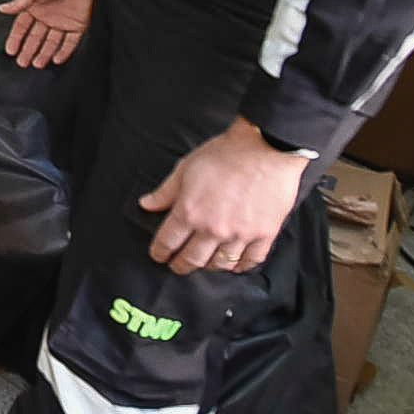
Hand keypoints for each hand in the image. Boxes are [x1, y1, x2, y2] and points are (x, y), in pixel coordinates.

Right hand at [0, 0, 93, 66]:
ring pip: (51, 42)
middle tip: (22, 62)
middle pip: (36, 37)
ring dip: (44, 54)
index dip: (16, 39)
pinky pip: (70, 42)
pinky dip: (64, 51)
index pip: (22, 27)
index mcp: (35, 7)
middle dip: (28, 50)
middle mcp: (47, 16)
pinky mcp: (77, 25)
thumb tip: (3, 8)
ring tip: (37, 64)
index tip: (11, 50)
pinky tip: (57, 59)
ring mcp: (62, 22)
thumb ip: (19, 2)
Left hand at [140, 120, 311, 274]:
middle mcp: (213, 228)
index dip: (160, 251)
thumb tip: (147, 204)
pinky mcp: (264, 234)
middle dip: (181, 265)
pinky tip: (235, 263)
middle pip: (192, 259)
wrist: (266, 147)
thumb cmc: (226, 154)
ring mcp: (240, 234)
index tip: (159, 255)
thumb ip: (166, 191)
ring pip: (220, 264)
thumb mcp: (186, 167)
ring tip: (205, 262)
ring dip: (209, 266)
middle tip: (178, 264)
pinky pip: (250, 260)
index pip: (168, 242)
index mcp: (190, 211)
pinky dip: (240, 266)